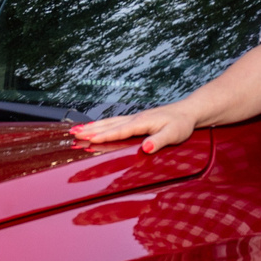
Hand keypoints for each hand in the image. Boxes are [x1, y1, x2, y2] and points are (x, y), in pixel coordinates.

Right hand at [71, 103, 198, 154]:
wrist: (188, 112)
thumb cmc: (182, 124)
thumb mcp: (174, 134)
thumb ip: (159, 141)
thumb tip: (145, 148)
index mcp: (142, 122)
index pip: (119, 131)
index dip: (103, 136)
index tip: (87, 139)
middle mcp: (135, 118)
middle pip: (108, 125)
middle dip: (90, 129)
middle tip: (72, 134)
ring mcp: (135, 118)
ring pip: (109, 122)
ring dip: (92, 126)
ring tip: (76, 129)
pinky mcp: (136, 120)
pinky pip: (115, 122)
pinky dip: (102, 125)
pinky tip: (95, 127)